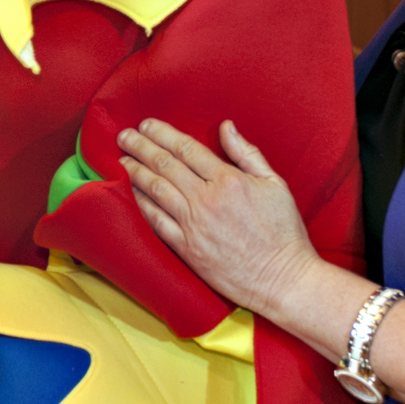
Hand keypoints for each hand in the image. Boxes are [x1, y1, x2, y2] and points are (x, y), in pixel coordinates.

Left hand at [116, 118, 321, 322]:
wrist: (283, 279)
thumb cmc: (283, 231)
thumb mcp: (274, 183)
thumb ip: (246, 153)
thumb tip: (226, 127)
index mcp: (228, 180)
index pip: (186, 148)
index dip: (163, 133)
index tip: (147, 125)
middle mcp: (206, 200)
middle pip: (165, 165)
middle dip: (141, 146)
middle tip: (124, 135)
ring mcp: (193, 225)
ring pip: (156, 190)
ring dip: (134, 171)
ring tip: (120, 160)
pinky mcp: (187, 249)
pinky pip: (156, 222)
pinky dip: (140, 204)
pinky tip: (129, 193)